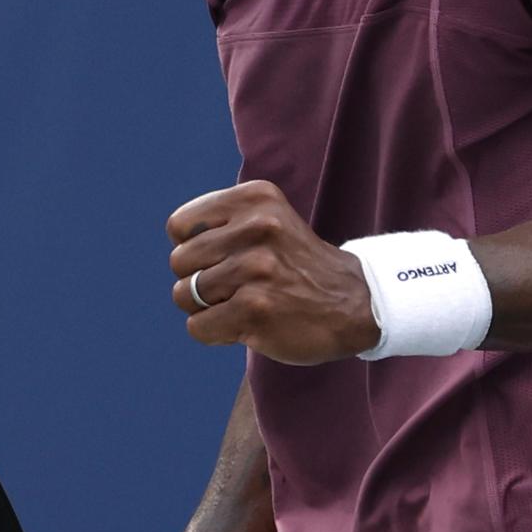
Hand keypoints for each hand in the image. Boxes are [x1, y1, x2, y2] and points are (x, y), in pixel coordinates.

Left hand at [168, 180, 379, 363]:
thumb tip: (176, 248)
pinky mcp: (254, 310)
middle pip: (179, 262)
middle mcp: (257, 228)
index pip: (179, 227)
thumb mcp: (268, 220)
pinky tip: (244, 324)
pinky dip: (214, 332)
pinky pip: (198, 326)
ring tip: (241, 304)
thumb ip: (222, 223)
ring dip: (206, 308)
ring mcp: (255, 270)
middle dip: (196, 280)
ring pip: (184, 295)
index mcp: (255, 199)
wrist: (355, 303)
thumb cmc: (297, 264)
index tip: (222, 258)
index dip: (192, 248)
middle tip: (233, 286)